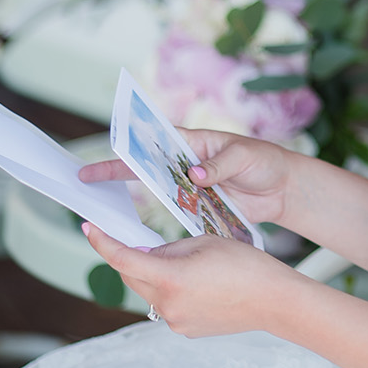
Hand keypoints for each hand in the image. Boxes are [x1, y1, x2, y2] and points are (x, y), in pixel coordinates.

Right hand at [79, 129, 295, 225]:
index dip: (133, 142)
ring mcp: (189, 186)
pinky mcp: (197, 208)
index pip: (158, 139)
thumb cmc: (263, 162)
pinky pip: (172, 212)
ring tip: (101, 204)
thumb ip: (219, 166)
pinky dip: (154, 219)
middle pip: (147, 166)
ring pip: (155, 191)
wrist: (282, 189)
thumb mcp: (244, 157)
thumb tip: (195, 174)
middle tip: (85, 177)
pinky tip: (133, 228)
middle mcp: (186, 163)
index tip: (109, 146)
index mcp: (194, 142)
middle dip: (117, 170)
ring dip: (131, 196)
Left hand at [82, 222, 294, 337]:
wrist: (272, 300)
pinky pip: (168, 305)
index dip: (103, 242)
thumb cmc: (244, 264)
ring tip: (189, 262)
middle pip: (133, 277)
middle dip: (133, 258)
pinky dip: (172, 290)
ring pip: (151, 291)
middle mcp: (167, 305)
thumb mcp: (204, 242)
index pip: (124, 259)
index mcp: (170, 278)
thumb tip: (146, 255)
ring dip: (156, 275)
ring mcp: (175, 322)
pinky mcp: (185, 330)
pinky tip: (199, 282)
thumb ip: (169, 248)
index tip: (88, 228)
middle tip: (146, 240)